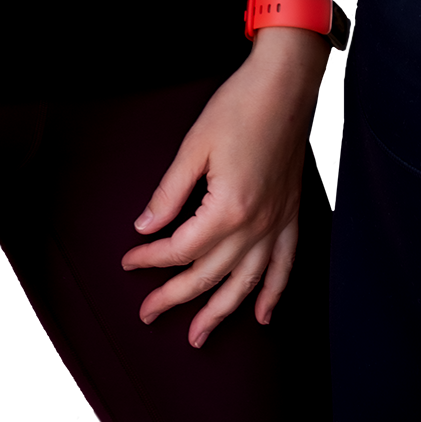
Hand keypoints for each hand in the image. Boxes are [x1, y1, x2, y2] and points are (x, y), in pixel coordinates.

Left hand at [120, 30, 327, 346]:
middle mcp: (256, 225)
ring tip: (198, 335)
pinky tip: (263, 315)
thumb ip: (168, 193)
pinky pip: (284, 266)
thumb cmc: (238, 108)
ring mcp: (277, 223)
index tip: (129, 261)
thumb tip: (144, 226)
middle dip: (174, 297)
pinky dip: (274, 293)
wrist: (283, 86)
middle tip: (147, 313)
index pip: (180, 249)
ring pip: (246, 283)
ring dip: (221, 312)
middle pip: (209, 274)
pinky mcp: (291, 214)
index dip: (150, 259)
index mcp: (228, 209)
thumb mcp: (193, 147)